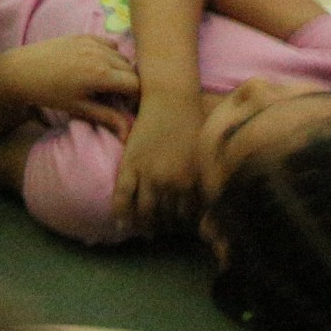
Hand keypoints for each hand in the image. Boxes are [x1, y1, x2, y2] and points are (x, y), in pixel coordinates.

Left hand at [0, 36, 139, 133]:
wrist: (23, 70)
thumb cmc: (50, 93)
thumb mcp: (79, 108)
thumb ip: (107, 117)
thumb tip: (127, 134)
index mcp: (101, 74)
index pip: (136, 84)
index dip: (138, 97)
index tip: (130, 106)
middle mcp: (102, 54)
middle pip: (132, 69)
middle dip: (131, 84)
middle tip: (121, 98)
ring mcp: (94, 42)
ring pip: (122, 56)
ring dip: (122, 70)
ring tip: (110, 84)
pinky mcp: (86, 36)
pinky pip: (110, 44)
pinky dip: (112, 55)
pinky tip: (101, 66)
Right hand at [110, 94, 206, 237]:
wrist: (171, 97)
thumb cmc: (194, 122)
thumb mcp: (205, 155)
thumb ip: (206, 181)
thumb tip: (210, 208)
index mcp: (193, 180)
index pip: (189, 217)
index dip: (186, 227)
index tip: (183, 231)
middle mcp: (170, 182)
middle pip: (166, 218)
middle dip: (166, 228)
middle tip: (164, 233)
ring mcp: (148, 175)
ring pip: (144, 213)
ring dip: (145, 227)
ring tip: (146, 231)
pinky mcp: (130, 165)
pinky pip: (122, 197)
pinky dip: (120, 213)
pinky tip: (122, 225)